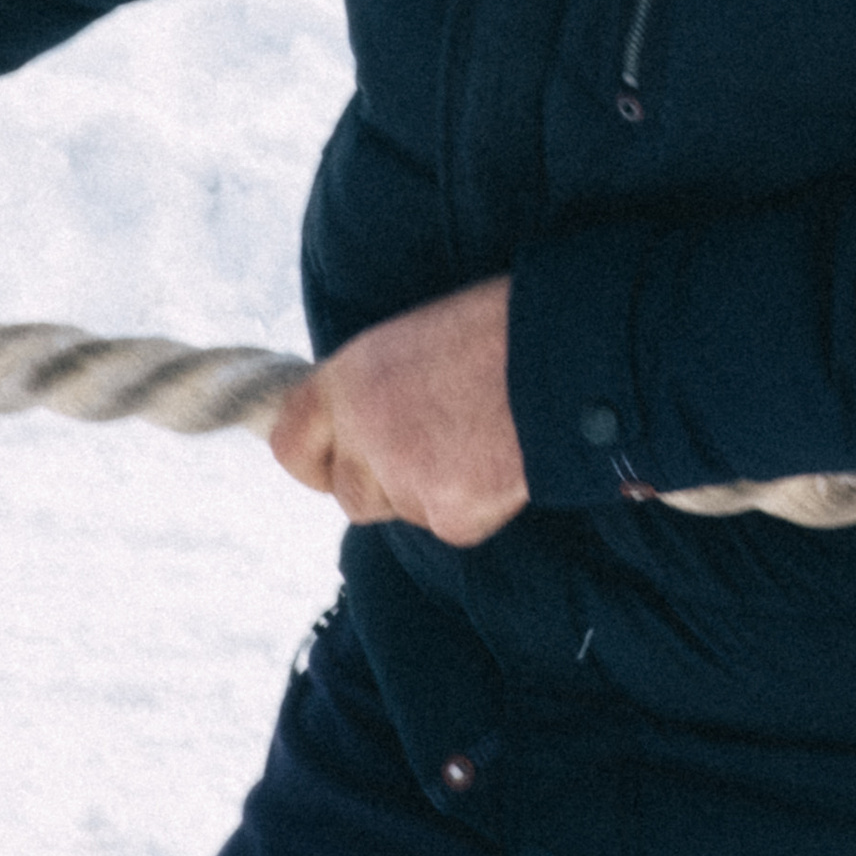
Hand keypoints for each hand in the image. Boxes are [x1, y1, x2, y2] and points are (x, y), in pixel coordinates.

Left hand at [267, 276, 527, 547]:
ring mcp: (405, 478)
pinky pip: (452, 525)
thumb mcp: (413, 340)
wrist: (567, 353)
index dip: (316, 460)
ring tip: (480, 440)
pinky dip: (476, 505)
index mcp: (347, 378)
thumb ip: (374, 390)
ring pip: (403, 511)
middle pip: (350, 495)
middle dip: (382, 486)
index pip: (289, 445)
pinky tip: (504, 460)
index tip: (337, 461)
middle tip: (432, 452)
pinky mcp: (450, 514)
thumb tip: (360, 429)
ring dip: (431, 493)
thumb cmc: (499, 330)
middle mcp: (364, 431)